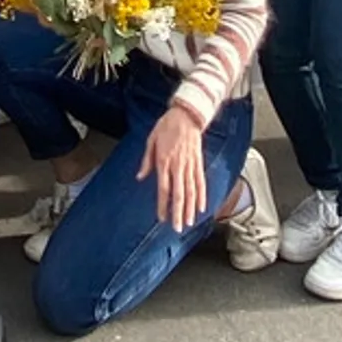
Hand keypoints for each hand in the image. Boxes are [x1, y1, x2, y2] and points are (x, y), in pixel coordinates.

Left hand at [138, 107, 206, 230]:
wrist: (187, 113)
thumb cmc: (166, 126)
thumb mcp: (151, 140)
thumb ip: (146, 160)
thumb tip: (140, 176)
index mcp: (164, 161)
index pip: (163, 188)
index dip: (163, 205)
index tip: (162, 218)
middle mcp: (178, 165)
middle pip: (179, 193)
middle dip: (178, 212)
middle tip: (177, 228)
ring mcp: (190, 165)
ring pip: (191, 191)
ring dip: (190, 208)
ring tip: (188, 223)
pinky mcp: (199, 162)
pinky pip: (201, 182)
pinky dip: (202, 196)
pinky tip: (202, 208)